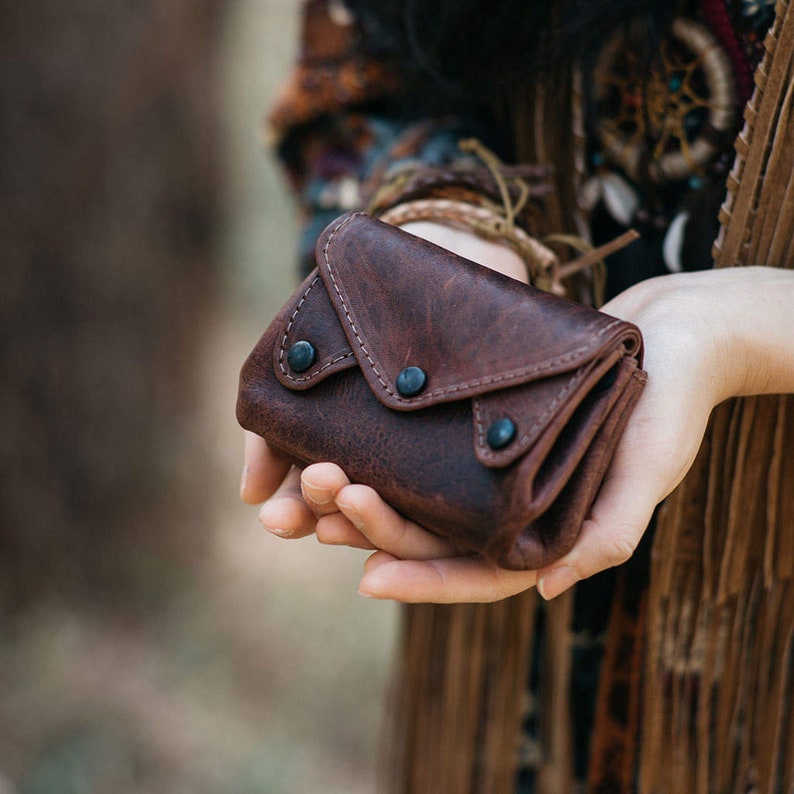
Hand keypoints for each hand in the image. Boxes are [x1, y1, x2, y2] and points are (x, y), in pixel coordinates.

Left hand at [242, 225, 793, 601]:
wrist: (673, 333)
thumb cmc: (669, 407)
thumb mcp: (647, 471)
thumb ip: (606, 534)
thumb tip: (547, 591)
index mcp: (547, 533)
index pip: (479, 575)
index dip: (424, 581)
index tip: (367, 576)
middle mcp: (512, 506)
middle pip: (434, 534)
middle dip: (376, 527)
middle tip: (321, 509)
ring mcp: (494, 466)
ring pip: (419, 493)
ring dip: (369, 491)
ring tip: (316, 480)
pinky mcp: (483, 425)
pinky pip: (428, 444)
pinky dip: (390, 447)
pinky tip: (348, 436)